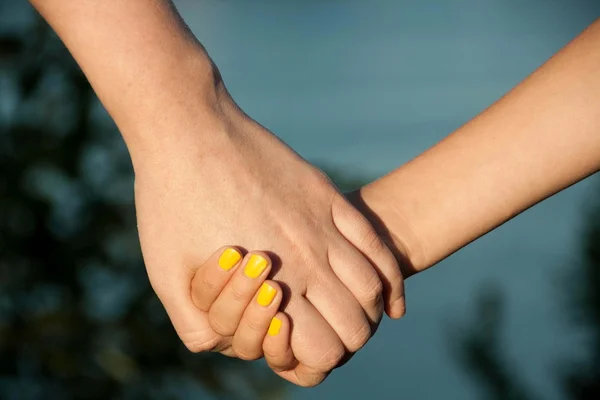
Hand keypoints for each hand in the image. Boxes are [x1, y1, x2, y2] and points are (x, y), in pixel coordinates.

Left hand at [132, 84, 404, 385]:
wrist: (190, 129)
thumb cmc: (169, 204)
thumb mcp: (166, 277)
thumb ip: (197, 326)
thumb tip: (224, 348)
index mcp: (270, 286)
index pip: (323, 352)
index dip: (312, 362)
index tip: (295, 351)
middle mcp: (309, 260)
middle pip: (357, 326)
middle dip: (342, 342)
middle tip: (322, 335)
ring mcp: (324, 225)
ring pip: (373, 287)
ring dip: (367, 311)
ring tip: (350, 313)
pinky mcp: (326, 196)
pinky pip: (376, 244)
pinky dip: (389, 278)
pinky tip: (389, 296)